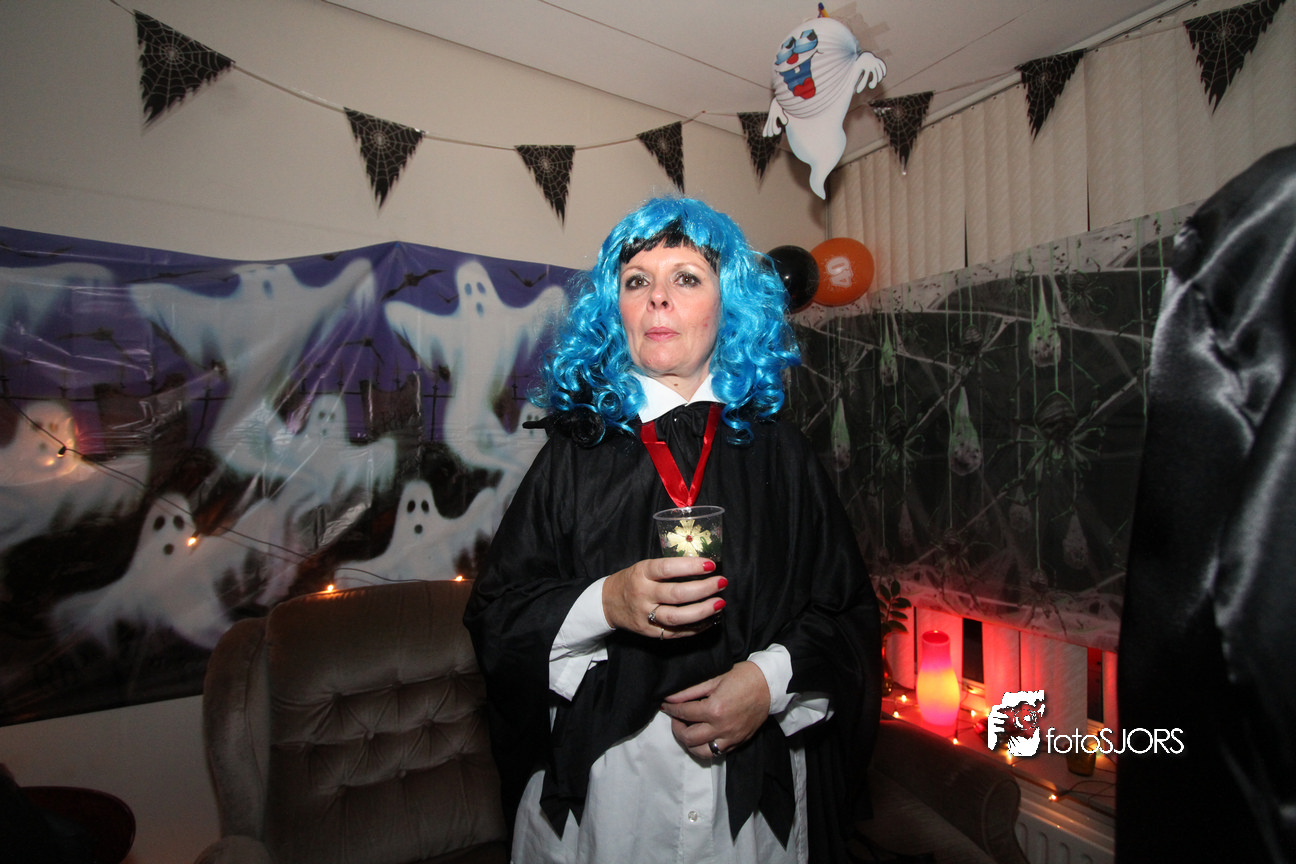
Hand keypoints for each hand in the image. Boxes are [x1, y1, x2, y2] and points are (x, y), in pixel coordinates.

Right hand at [602, 557, 724, 638]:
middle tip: (721, 583)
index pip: (667, 568)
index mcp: (641, 573)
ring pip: (677, 617)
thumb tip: (703, 567)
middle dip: (703, 589)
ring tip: (720, 603)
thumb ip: (668, 568)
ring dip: (702, 611)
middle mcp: (643, 594)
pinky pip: (676, 632)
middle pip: (676, 594)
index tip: (711, 564)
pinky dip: (696, 627)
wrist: (607, 603)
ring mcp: (646, 616)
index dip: (690, 566)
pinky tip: (710, 620)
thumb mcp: (643, 567)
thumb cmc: (632, 580)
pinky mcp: (650, 632)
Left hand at [660, 661, 770, 758]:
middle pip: (688, 738)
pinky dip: (706, 748)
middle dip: (676, 728)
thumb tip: (670, 698)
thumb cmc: (743, 677)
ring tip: (688, 731)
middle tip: (676, 719)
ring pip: (701, 753)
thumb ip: (690, 691)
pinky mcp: (738, 742)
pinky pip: (717, 753)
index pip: (683, 713)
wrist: (770, 685)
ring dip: (690, 744)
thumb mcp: (715, 679)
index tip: (666, 706)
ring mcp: (731, 738)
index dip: (671, 709)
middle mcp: (722, 727)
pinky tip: (703, 737)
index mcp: (714, 709)